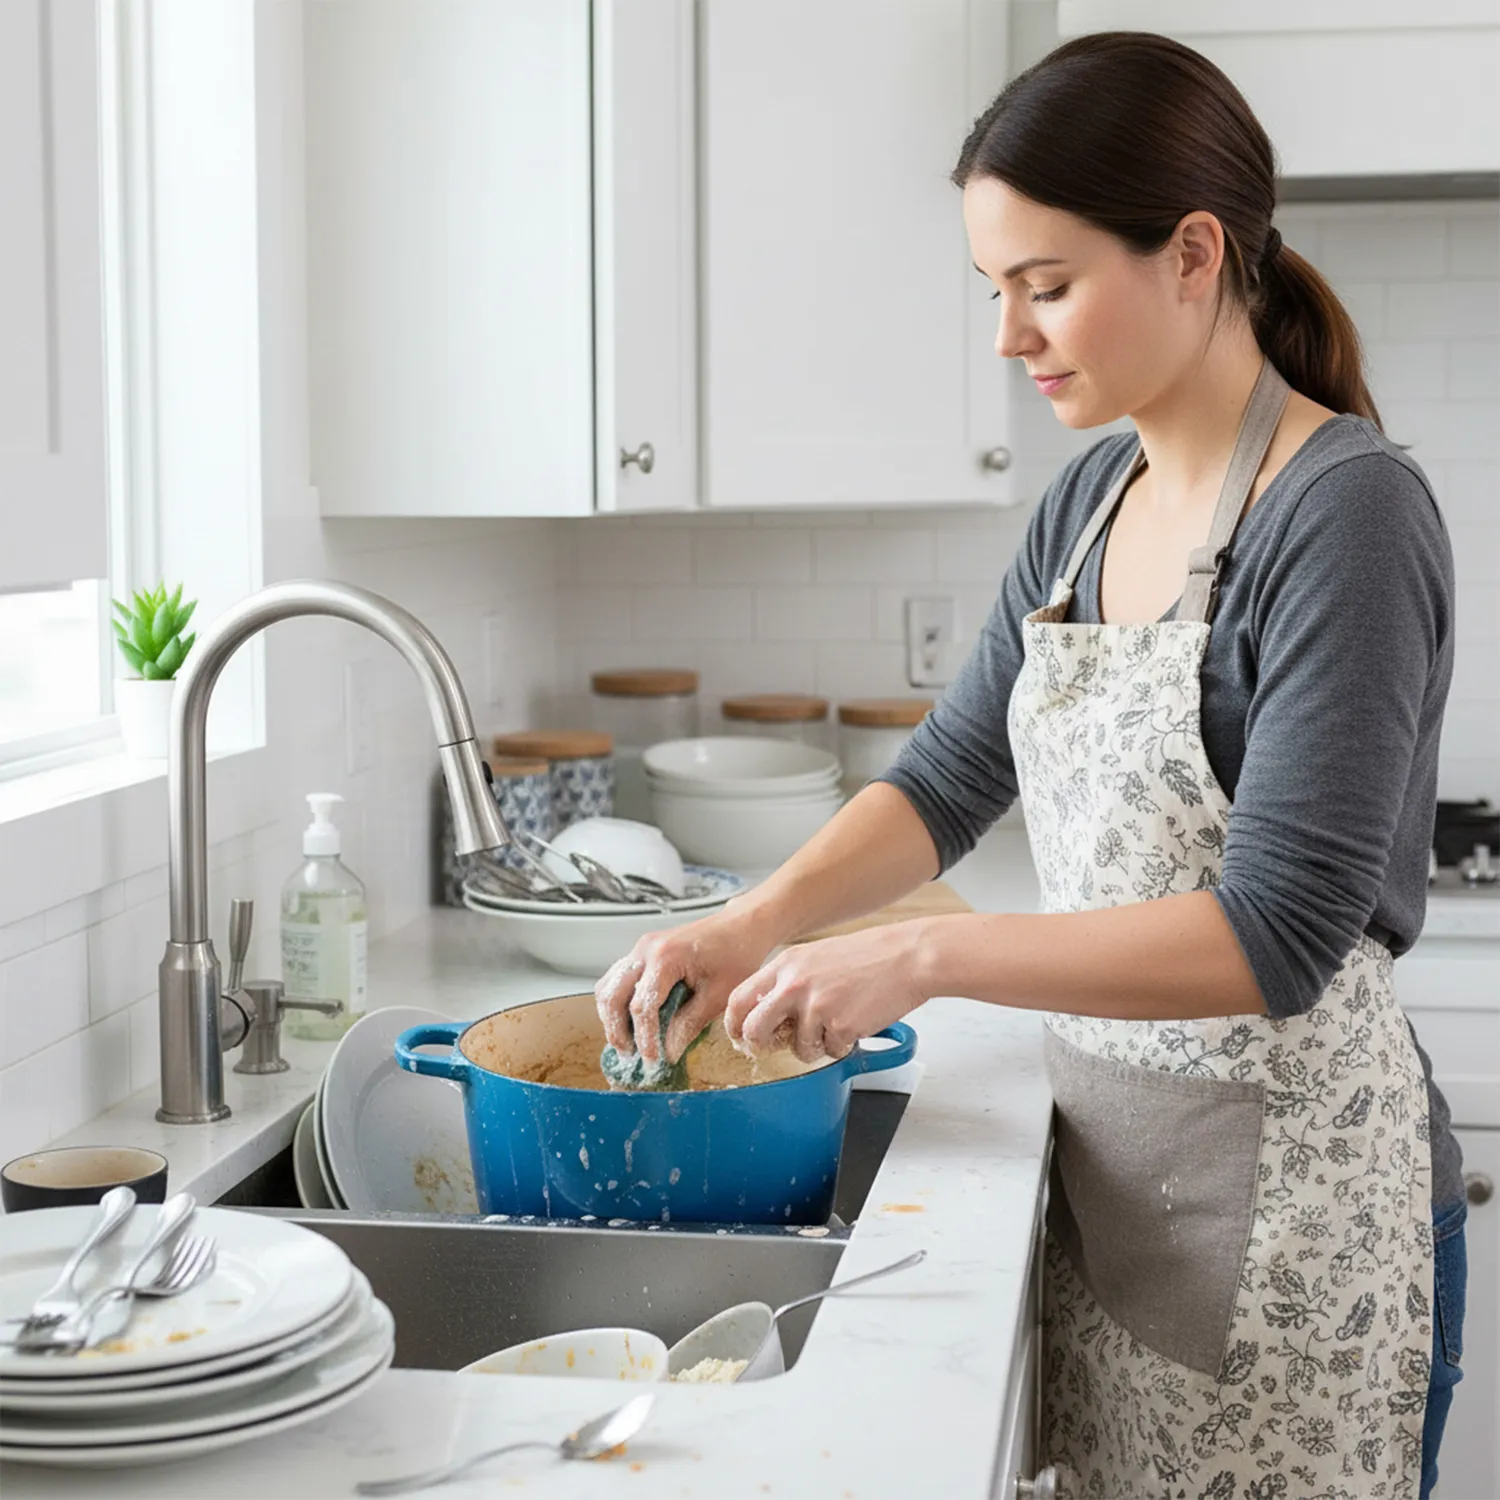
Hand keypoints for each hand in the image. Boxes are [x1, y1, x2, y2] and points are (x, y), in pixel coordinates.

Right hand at [593, 901, 777, 1065]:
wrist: (741, 926)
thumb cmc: (736, 955)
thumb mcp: (719, 996)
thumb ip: (690, 1025)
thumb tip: (669, 1052)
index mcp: (666, 958)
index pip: (642, 1007)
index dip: (644, 1038)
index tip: (652, 1061)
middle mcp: (646, 949)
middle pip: (613, 995)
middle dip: (617, 1030)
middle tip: (629, 1055)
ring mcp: (641, 947)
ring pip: (608, 985)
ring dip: (612, 1016)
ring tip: (627, 1042)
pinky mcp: (643, 951)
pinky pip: (617, 978)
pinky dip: (618, 1002)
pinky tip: (630, 1021)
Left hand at [724, 924, 928, 1063]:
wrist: (908, 956)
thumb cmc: (867, 956)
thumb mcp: (816, 956)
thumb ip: (789, 979)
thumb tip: (767, 1009)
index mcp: (786, 965)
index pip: (739, 998)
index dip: (735, 1023)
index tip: (740, 1035)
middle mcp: (794, 985)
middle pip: (755, 1030)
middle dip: (763, 1044)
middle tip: (780, 1044)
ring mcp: (816, 1007)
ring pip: (799, 1048)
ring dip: (818, 1044)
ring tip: (839, 1019)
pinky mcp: (840, 1026)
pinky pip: (832, 1051)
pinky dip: (845, 1044)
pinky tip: (858, 1020)